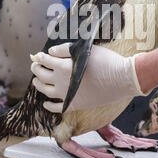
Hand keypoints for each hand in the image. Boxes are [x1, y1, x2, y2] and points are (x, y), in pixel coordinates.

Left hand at [30, 43, 144, 112]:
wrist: (122, 79)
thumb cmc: (106, 61)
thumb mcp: (85, 49)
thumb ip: (65, 49)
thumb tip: (51, 52)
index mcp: (63, 67)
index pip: (44, 60)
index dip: (39, 57)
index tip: (37, 56)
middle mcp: (61, 82)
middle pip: (41, 75)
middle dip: (36, 69)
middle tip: (35, 65)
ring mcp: (67, 95)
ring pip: (45, 91)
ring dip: (38, 85)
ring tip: (36, 81)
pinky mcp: (74, 104)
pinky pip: (57, 107)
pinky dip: (49, 105)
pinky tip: (46, 102)